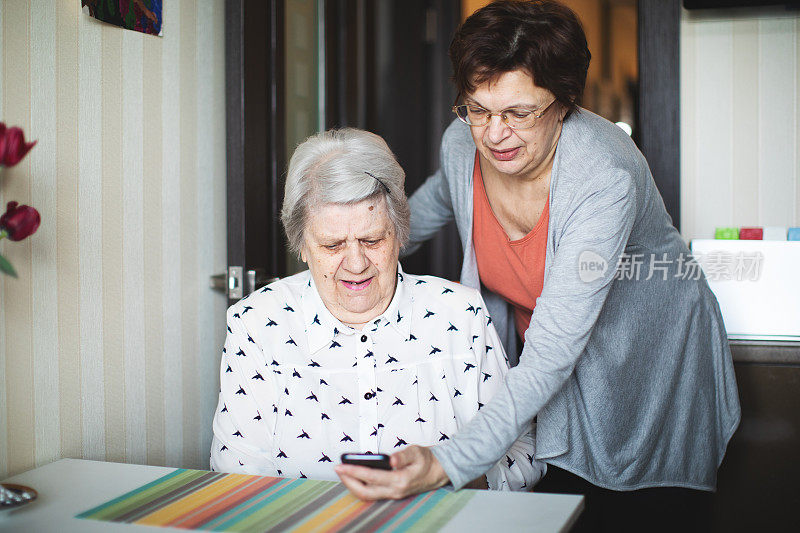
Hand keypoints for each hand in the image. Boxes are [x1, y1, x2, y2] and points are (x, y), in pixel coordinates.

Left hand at [334, 445, 448, 499]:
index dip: (354, 471)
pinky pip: (371, 493)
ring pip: (367, 495)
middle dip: (348, 481)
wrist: (437, 472)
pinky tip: (355, 476)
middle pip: (365, 492)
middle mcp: (395, 491)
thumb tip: (390, 459)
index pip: (371, 477)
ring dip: (352, 484)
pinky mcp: (391, 493)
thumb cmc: (426, 460)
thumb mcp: (417, 452)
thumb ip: (403, 456)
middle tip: (338, 469)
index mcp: (400, 480)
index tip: (341, 466)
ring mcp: (393, 494)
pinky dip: (360, 485)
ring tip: (343, 472)